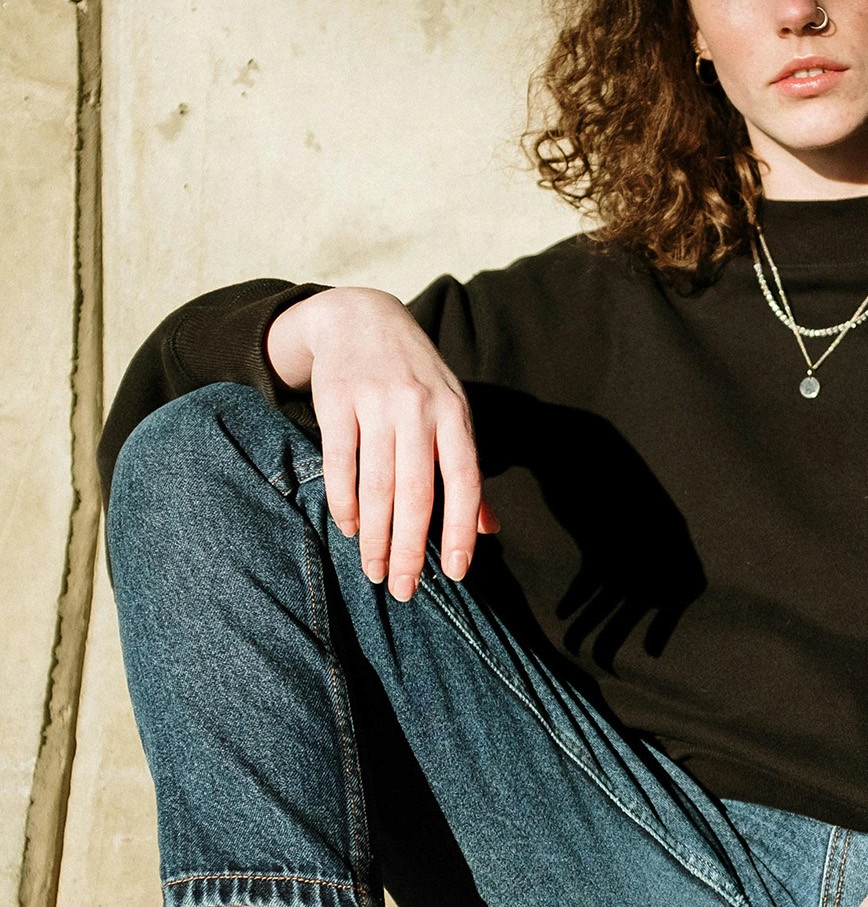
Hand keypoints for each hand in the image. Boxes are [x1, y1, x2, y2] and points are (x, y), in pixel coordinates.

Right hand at [265, 288, 496, 600]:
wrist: (363, 317)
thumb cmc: (417, 379)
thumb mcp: (453, 413)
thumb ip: (468, 470)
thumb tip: (490, 531)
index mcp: (456, 414)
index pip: (465, 481)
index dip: (460, 529)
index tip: (454, 573)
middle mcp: (420, 408)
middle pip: (416, 492)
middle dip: (409, 548)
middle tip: (402, 590)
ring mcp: (377, 403)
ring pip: (377, 484)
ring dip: (374, 536)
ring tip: (373, 571)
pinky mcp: (337, 400)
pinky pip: (341, 463)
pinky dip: (345, 502)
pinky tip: (349, 529)